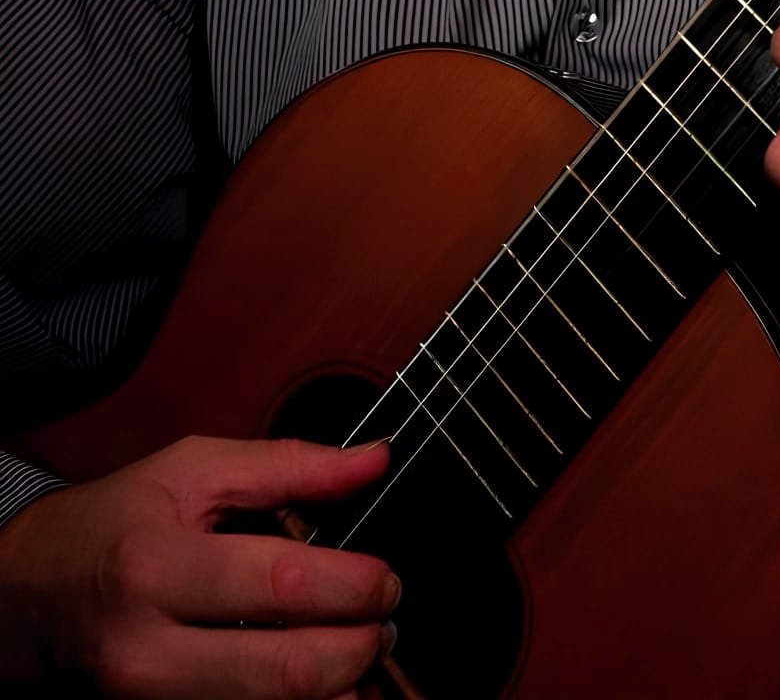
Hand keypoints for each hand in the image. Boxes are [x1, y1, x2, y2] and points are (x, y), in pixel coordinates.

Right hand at [0, 434, 398, 697]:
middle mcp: (146, 651)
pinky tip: (314, 687)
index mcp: (156, 567)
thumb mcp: (187, 472)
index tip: (387, 579)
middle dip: (360, 648)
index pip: (284, 583)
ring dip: (336, 692)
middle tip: (385, 621)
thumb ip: (287, 466)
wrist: (11, 603)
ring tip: (358, 655)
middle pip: (287, 671)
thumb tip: (375, 459)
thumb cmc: (104, 529)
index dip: (357, 585)